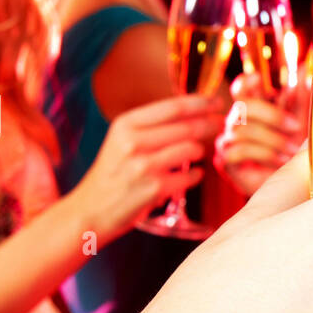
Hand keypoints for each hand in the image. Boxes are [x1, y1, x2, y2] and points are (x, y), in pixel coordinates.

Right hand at [70, 96, 226, 243]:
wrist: (91, 211)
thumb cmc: (112, 174)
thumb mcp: (122, 141)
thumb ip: (150, 127)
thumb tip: (191, 112)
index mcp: (126, 124)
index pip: (173, 107)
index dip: (201, 102)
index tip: (217, 101)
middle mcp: (133, 142)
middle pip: (187, 126)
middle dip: (210, 124)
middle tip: (221, 124)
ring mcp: (144, 166)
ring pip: (192, 149)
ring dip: (200, 150)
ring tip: (197, 153)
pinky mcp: (155, 189)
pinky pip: (190, 176)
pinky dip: (195, 175)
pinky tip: (191, 175)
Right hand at [216, 72, 307, 195]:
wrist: (288, 188)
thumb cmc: (292, 154)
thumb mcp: (299, 123)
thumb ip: (300, 98)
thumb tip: (307, 68)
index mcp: (252, 109)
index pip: (241, 89)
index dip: (244, 82)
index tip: (257, 78)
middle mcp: (237, 122)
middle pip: (242, 107)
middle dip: (272, 115)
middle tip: (296, 127)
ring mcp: (228, 141)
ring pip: (242, 131)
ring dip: (272, 141)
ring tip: (292, 152)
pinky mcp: (226, 162)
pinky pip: (237, 151)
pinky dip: (263, 155)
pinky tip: (279, 163)